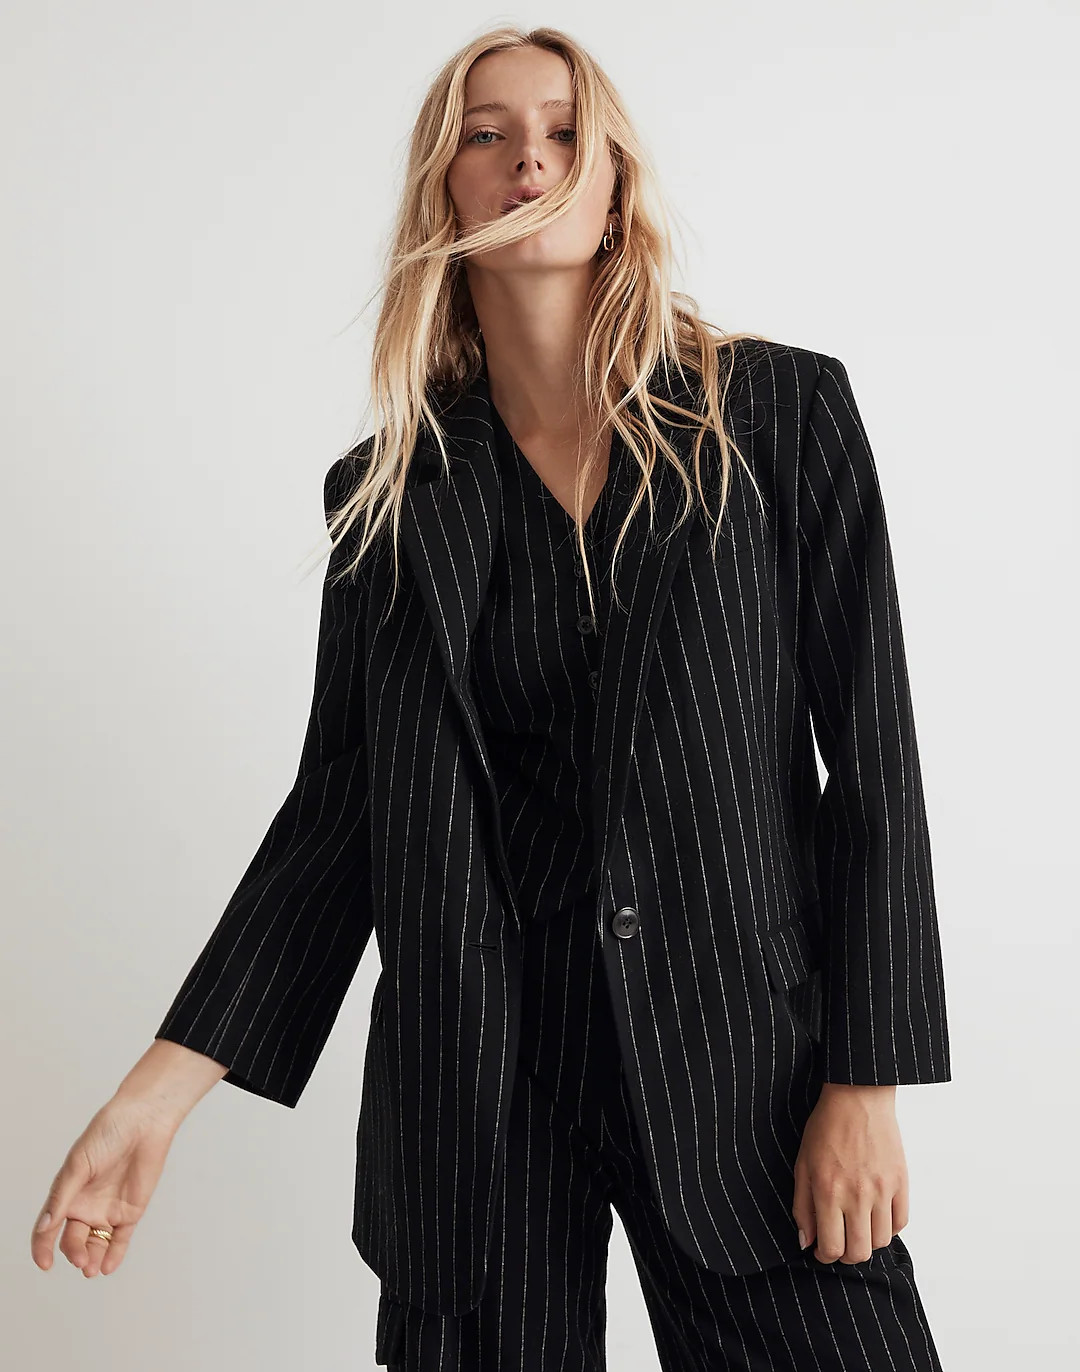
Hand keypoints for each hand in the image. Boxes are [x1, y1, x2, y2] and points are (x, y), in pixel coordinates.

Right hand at [30, 1094, 179, 1277]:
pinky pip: (120, 1239)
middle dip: (74, 1253)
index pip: (48, 1227)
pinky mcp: (131, 1211)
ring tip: (92, 1268)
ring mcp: (108, 1210)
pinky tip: (108, 1266)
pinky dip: (114, 1255)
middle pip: (73, 1240)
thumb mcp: (78, 1165)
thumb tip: (45, 1227)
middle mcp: (85, 1205)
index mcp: (67, 1194)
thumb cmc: (107, 1133)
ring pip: (95, 1244)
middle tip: (80, 1260)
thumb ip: (62, 1197)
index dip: (42, 1247)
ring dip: (92, 1259)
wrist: (144, 1121)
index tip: (44, 1263)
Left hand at [792, 1082, 907, 1263]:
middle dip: (845, 1255)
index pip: (831, 1247)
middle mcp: (858, 1196)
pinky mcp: (902, 1182)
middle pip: (859, 1252)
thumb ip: (802, 1206)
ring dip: (866, 1242)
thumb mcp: (802, 1164)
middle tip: (838, 1243)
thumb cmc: (826, 1127)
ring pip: (880, 1242)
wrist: (858, 1097)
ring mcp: (884, 1190)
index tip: (821, 1250)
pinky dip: (887, 1227)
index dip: (823, 1255)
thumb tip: (806, 1242)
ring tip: (855, 1227)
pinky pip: (900, 1223)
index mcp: (829, 1191)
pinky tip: (874, 1216)